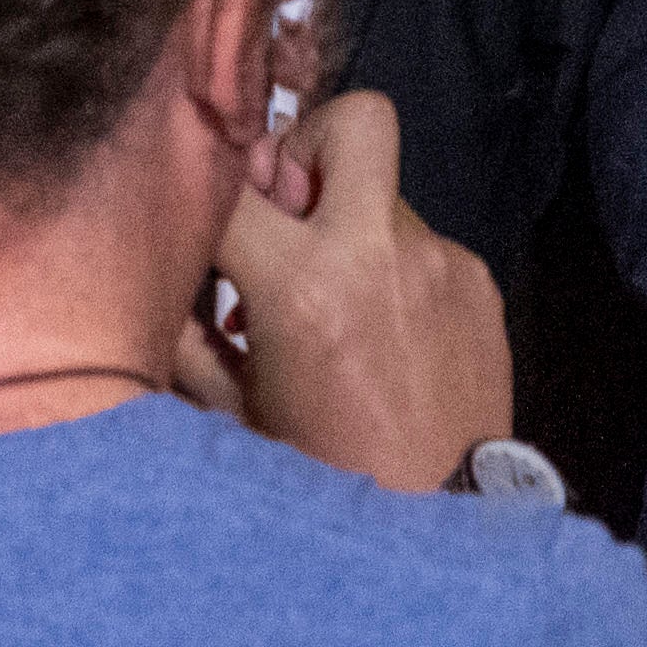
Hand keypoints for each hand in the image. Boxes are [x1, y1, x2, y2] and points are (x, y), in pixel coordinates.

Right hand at [205, 84, 513, 499]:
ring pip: (386, 190)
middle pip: (353, 119)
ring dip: (350, 225)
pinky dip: (393, 270)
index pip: (237, 184)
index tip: (208, 213)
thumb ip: (189, 335)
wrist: (442, 527)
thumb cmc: (330, 478)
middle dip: (311, 146)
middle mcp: (381, 256)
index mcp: (305, 288)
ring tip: (334, 305)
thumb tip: (168, 273)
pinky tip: (380, 335)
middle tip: (290, 213)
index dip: (211, 187)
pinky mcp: (479, 281)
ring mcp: (440, 263)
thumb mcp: (233, 418)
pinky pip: (423, 242)